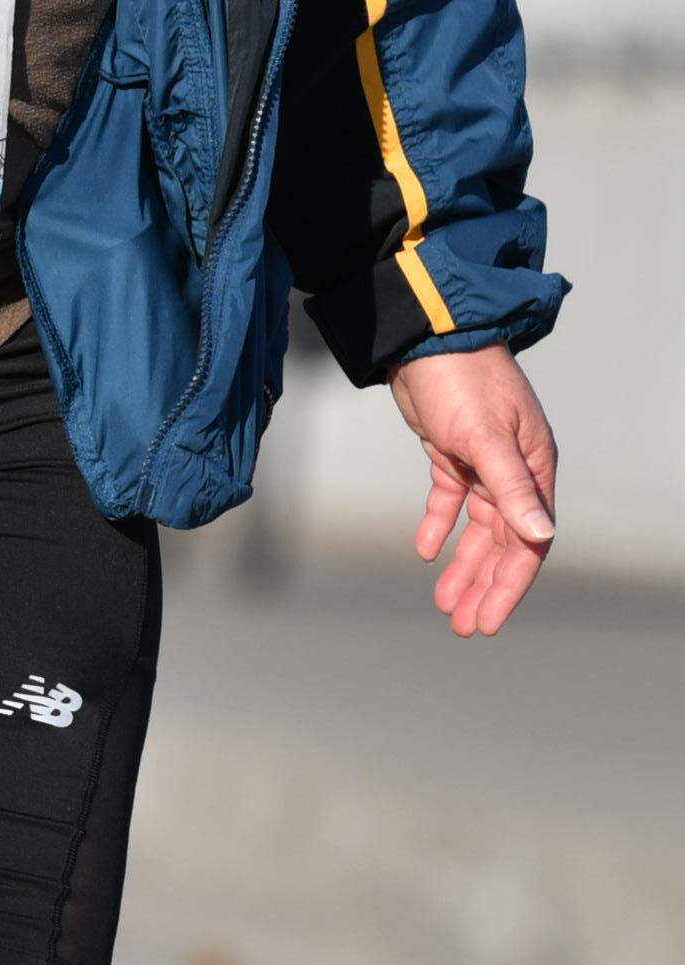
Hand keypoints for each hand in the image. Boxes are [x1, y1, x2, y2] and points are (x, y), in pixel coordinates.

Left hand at [391, 342, 556, 637]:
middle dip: (484, 585)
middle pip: (503, 542)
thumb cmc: (462, 380)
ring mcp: (483, 462)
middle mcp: (513, 470)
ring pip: (476, 527)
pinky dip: (438, 526)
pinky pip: (449, 499)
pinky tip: (424, 551)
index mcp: (533, 468)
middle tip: (463, 625)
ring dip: (462, 564)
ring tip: (444, 602)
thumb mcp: (486, 438)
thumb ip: (511, 488)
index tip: (488, 620)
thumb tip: (540, 534)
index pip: (528, 540)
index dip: (510, 584)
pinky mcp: (451, 452)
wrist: (424, 339)